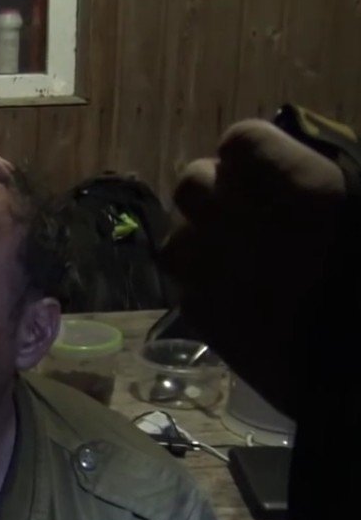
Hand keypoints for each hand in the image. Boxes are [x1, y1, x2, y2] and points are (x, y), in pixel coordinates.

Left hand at [161, 119, 345, 415]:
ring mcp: (210, 269)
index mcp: (297, 185)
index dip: (254, 156)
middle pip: (192, 182)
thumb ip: (318, 180)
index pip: (239, 141)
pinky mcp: (198, 314)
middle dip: (216, 193)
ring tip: (236, 259)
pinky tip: (238, 299)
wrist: (358, 378)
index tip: (271, 171)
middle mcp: (240, 220)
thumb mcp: (359, 205)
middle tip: (247, 214)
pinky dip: (203, 285)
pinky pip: (183, 283)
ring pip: (177, 236)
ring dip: (201, 240)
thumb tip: (292, 167)